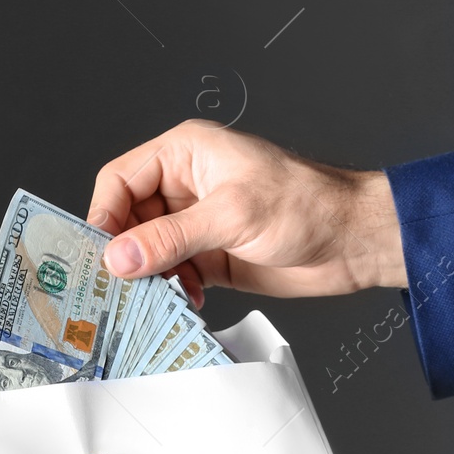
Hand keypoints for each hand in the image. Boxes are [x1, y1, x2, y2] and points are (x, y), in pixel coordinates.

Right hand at [87, 121, 406, 307]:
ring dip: (150, 276)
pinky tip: (187, 299)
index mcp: (187, 153)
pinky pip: (175, 273)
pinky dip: (173, 289)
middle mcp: (188, 184)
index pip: (121, 180)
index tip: (99, 254)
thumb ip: (172, 237)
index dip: (105, 216)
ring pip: (150, 250)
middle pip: (129, 219)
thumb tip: (119, 257)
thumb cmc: (308, 204)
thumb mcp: (232, 215)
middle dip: (126, 253)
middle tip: (121, 286)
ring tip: (158, 296)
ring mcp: (200, 221)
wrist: (353, 240)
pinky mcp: (213, 254)